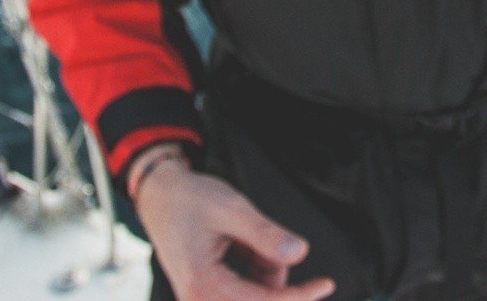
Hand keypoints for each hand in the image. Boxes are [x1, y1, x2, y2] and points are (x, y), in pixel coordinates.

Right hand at [135, 157, 334, 300]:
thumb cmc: (190, 199)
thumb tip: (299, 253)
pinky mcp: (208, 294)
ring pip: (256, 295)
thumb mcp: (231, 209)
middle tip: (263, 240)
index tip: (326, 284)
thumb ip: (265, 234)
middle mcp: (200, 300)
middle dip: (275, 276)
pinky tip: (242, 245)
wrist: (160, 196)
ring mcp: (202, 299)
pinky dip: (255, 268)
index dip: (299, 296)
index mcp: (204, 286)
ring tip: (246, 235)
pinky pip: (245, 290)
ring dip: (265, 269)